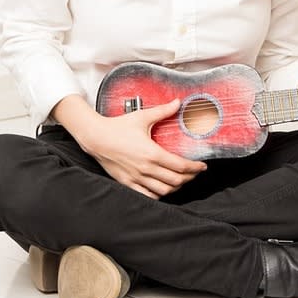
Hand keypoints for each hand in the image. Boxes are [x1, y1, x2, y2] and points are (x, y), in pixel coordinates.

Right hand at [74, 99, 205, 197]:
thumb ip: (162, 111)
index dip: (195, 168)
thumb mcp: (142, 117)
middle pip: (176, 181)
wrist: (95, 137)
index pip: (180, 166)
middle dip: (189, 178)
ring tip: (181, 180)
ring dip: (176, 187)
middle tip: (194, 173)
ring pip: (164, 191)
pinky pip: (148, 195)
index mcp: (152, 153)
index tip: (202, 166)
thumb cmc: (117, 127)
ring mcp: (136, 178)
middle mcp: (146, 168)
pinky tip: (164, 188)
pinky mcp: (128, 183)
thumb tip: (177, 102)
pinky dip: (159, 194)